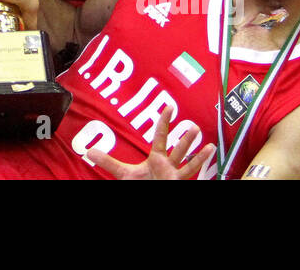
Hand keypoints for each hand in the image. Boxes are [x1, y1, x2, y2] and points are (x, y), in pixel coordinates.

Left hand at [86, 108, 214, 178]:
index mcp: (157, 158)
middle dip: (186, 139)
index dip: (164, 121)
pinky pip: (191, 176)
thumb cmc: (141, 185)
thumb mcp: (124, 174)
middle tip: (194, 126)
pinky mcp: (177, 183)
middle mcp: (168, 165)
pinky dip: (200, 167)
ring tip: (208, 144)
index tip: (170, 106)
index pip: (161, 136)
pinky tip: (210, 159)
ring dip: (197, 155)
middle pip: (178, 149)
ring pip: (187, 164)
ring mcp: (174, 176)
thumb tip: (88, 151)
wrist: (146, 193)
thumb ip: (109, 162)